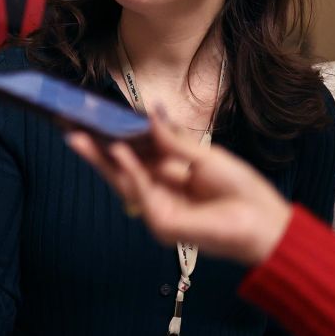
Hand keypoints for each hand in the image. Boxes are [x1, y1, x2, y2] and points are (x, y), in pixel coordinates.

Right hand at [64, 107, 291, 265]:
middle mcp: (159, 190)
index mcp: (169, 173)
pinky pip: (140, 192)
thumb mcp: (204, 155)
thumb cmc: (241, 189)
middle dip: (96, 149)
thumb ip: (172, 138)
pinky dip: (128, 171)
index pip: (135, 153)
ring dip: (101, 158)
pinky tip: (118, 152)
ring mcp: (157, 208)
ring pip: (122, 180)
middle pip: (121, 167)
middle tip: (71, 128)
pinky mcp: (162, 223)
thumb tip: (151, 112)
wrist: (263, 221)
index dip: (115, 136)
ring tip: (81, 137)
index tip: (95, 117)